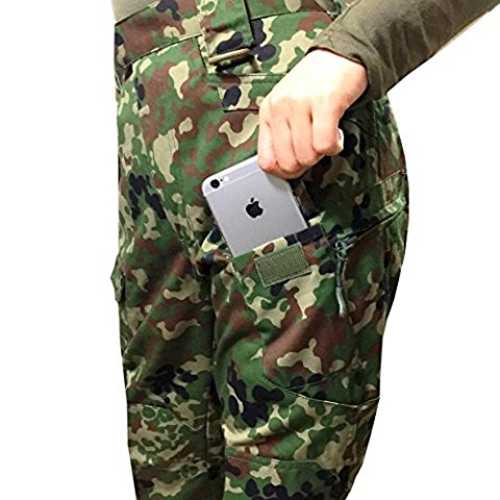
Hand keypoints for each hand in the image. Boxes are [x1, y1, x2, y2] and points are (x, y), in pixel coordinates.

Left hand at [257, 48, 367, 178]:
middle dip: (306, 163)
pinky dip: (334, 147)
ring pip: (306, 155)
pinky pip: (324, 144)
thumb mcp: (287, 107)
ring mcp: (301, 104)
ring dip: (321, 154)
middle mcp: (280, 107)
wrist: (341, 53)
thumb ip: (281, 135)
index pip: (266, 161)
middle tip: (315, 149)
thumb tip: (283, 169)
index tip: (297, 167)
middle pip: (288, 163)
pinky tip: (336, 135)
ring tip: (327, 137)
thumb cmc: (315, 84)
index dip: (284, 172)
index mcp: (268, 111)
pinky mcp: (325, 102)